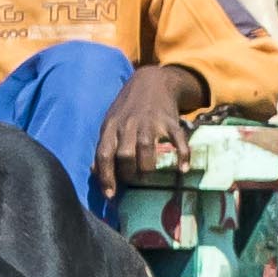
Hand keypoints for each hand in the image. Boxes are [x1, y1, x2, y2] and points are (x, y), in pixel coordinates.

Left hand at [93, 66, 206, 200]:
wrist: (152, 81)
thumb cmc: (128, 109)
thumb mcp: (110, 122)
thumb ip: (104, 145)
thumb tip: (94, 172)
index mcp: (111, 126)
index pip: (104, 154)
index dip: (106, 177)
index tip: (111, 195)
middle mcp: (128, 124)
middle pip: (125, 154)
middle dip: (128, 173)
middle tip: (134, 180)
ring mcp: (150, 121)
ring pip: (145, 147)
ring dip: (147, 167)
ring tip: (149, 174)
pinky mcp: (169, 120)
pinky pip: (177, 139)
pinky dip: (182, 155)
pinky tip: (182, 169)